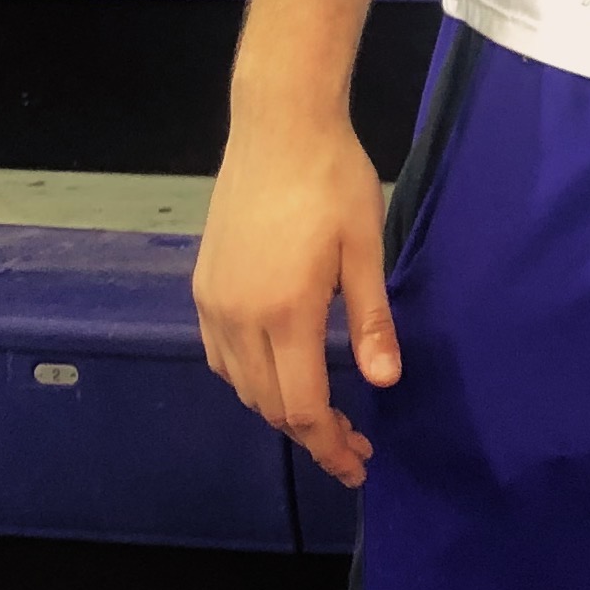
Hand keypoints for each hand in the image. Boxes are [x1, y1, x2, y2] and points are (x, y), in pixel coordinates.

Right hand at [193, 106, 398, 492]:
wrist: (278, 125)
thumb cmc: (333, 180)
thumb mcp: (365, 250)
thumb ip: (372, 321)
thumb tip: (386, 382)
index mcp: (285, 312)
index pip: (303, 406)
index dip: (331, 445)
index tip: (359, 464)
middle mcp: (238, 316)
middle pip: (269, 405)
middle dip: (311, 435)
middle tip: (354, 444)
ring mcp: (214, 301)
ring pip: (240, 385)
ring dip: (279, 409)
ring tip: (323, 415)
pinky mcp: (204, 285)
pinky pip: (220, 355)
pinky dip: (249, 380)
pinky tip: (279, 373)